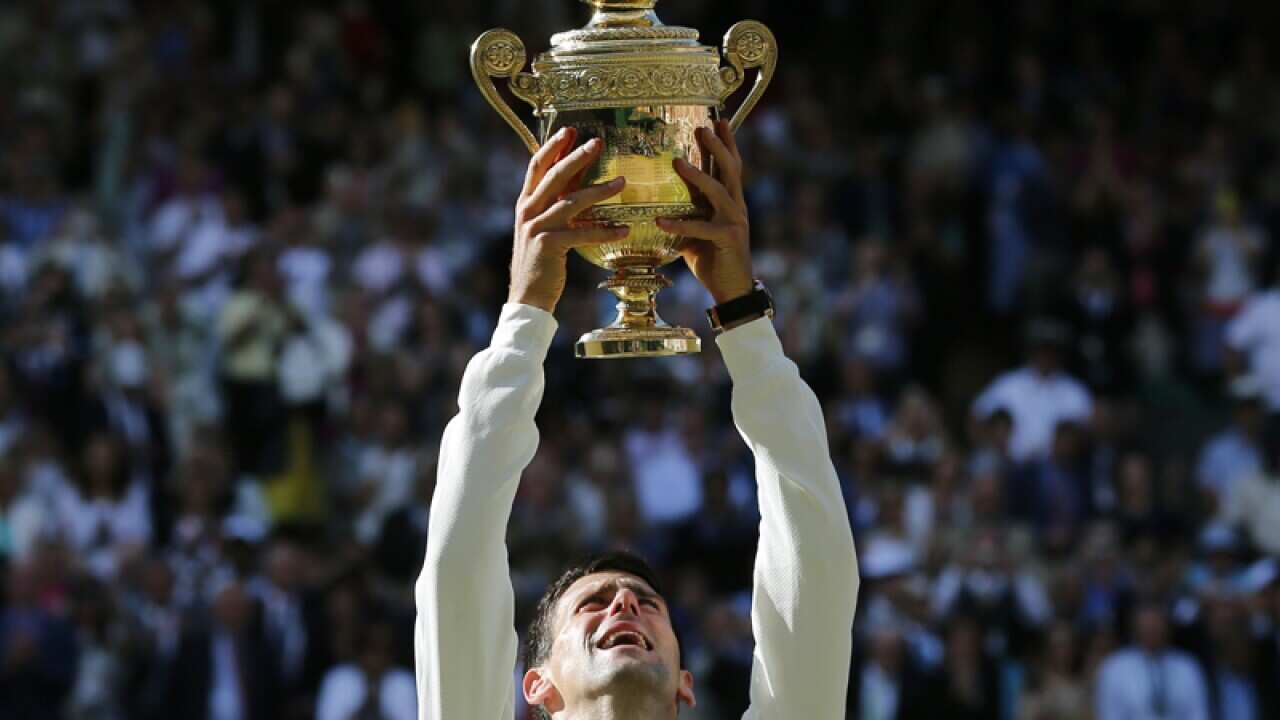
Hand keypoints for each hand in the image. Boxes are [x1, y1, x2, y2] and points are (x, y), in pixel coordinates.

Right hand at [508, 127, 629, 312]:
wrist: (528, 296)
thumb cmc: (541, 260)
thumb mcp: (545, 226)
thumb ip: (556, 203)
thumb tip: (578, 180)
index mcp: (526, 202)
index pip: (537, 165)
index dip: (553, 146)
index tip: (571, 130)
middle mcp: (528, 211)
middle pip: (554, 176)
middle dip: (577, 157)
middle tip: (598, 142)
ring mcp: (537, 227)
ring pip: (571, 202)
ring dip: (599, 191)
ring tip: (622, 182)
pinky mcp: (548, 246)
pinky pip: (582, 233)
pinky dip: (605, 231)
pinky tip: (624, 229)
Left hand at [657, 120, 752, 304]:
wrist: (731, 288)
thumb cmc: (712, 257)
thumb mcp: (697, 229)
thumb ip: (687, 211)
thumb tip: (659, 200)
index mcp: (731, 201)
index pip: (730, 165)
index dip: (727, 142)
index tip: (718, 119)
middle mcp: (737, 206)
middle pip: (730, 169)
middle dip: (717, 147)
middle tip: (703, 127)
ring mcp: (735, 221)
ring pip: (718, 191)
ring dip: (698, 175)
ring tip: (678, 162)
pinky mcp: (728, 239)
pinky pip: (701, 228)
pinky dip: (680, 224)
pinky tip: (660, 221)